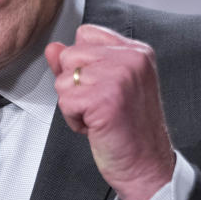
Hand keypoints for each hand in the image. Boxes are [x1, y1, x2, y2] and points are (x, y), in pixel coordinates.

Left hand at [45, 24, 174, 199]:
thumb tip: (52, 48)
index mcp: (137, 52)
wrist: (148, 166)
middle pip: (70, 55)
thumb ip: (80, 63)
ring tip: (100, 116)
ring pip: (64, 79)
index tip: (100, 86)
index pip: (86, 34)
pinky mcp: (105, 98)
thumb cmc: (131, 131)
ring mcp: (119, 76)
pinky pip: (65, 101)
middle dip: (76, 85)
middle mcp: (131, 59)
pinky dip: (75, 120)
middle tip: (101, 105)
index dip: (83, 63)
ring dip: (74, 104)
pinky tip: (97, 127)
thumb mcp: (107, 87)